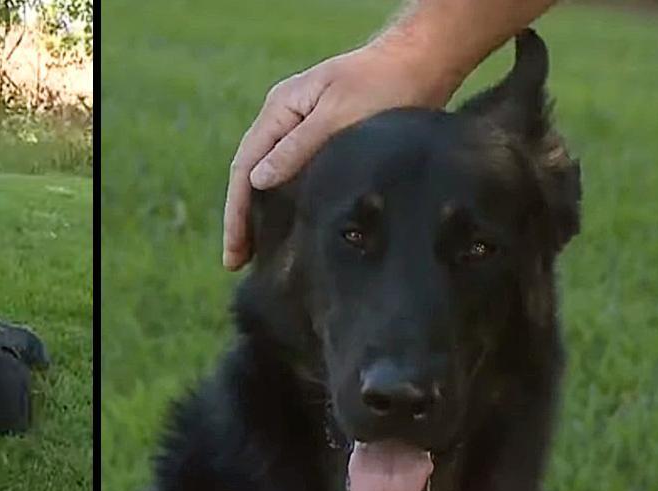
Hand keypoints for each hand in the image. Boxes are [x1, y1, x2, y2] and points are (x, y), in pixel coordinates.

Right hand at [223, 42, 459, 269]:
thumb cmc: (383, 85)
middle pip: (252, 175)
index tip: (234, 251)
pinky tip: (288, 227)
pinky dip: (285, 203)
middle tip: (236, 262)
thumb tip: (257, 181)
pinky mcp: (325, 140)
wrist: (423, 63)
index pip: (245, 167)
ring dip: (261, 213)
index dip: (236, 212)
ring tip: (256, 253)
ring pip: (271, 178)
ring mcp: (303, 129)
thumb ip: (295, 148)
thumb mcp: (337, 116)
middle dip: (242, 218)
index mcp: (280, 109)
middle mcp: (284, 119)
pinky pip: (295, 176)